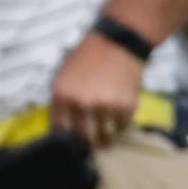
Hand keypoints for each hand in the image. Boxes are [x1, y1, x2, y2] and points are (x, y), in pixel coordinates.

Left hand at [50, 32, 145, 146]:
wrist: (120, 42)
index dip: (66, 139)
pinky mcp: (126, 106)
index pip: (60, 130)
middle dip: (87, 144)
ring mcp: (105, 106)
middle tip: (91, 146)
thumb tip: (64, 127)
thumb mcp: (64, 75)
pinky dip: (121, 126)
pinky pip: (122, 126)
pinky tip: (119, 120)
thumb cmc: (89, 56)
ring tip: (107, 138)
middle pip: (83, 138)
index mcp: (62, 95)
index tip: (71, 143)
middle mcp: (82, 103)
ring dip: (106, 137)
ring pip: (105, 135)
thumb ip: (62, 100)